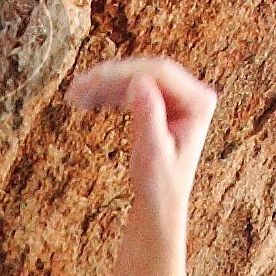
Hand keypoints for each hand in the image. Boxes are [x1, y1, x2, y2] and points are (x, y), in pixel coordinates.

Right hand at [66, 55, 217, 218]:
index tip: (94, 81)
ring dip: (104, 85)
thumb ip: (148, 118)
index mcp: (199, 102)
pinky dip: (109, 93)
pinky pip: (132, 88)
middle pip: (147, 71)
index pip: (160, 73)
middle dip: (110, 77)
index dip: (125, 73)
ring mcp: (177, 97)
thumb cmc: (161, 185)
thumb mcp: (153, 154)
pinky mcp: (160, 102)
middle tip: (78, 88)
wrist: (160, 203)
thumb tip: (139, 84)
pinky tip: (87, 102)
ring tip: (76, 96)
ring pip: (135, 77)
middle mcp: (191, 94)